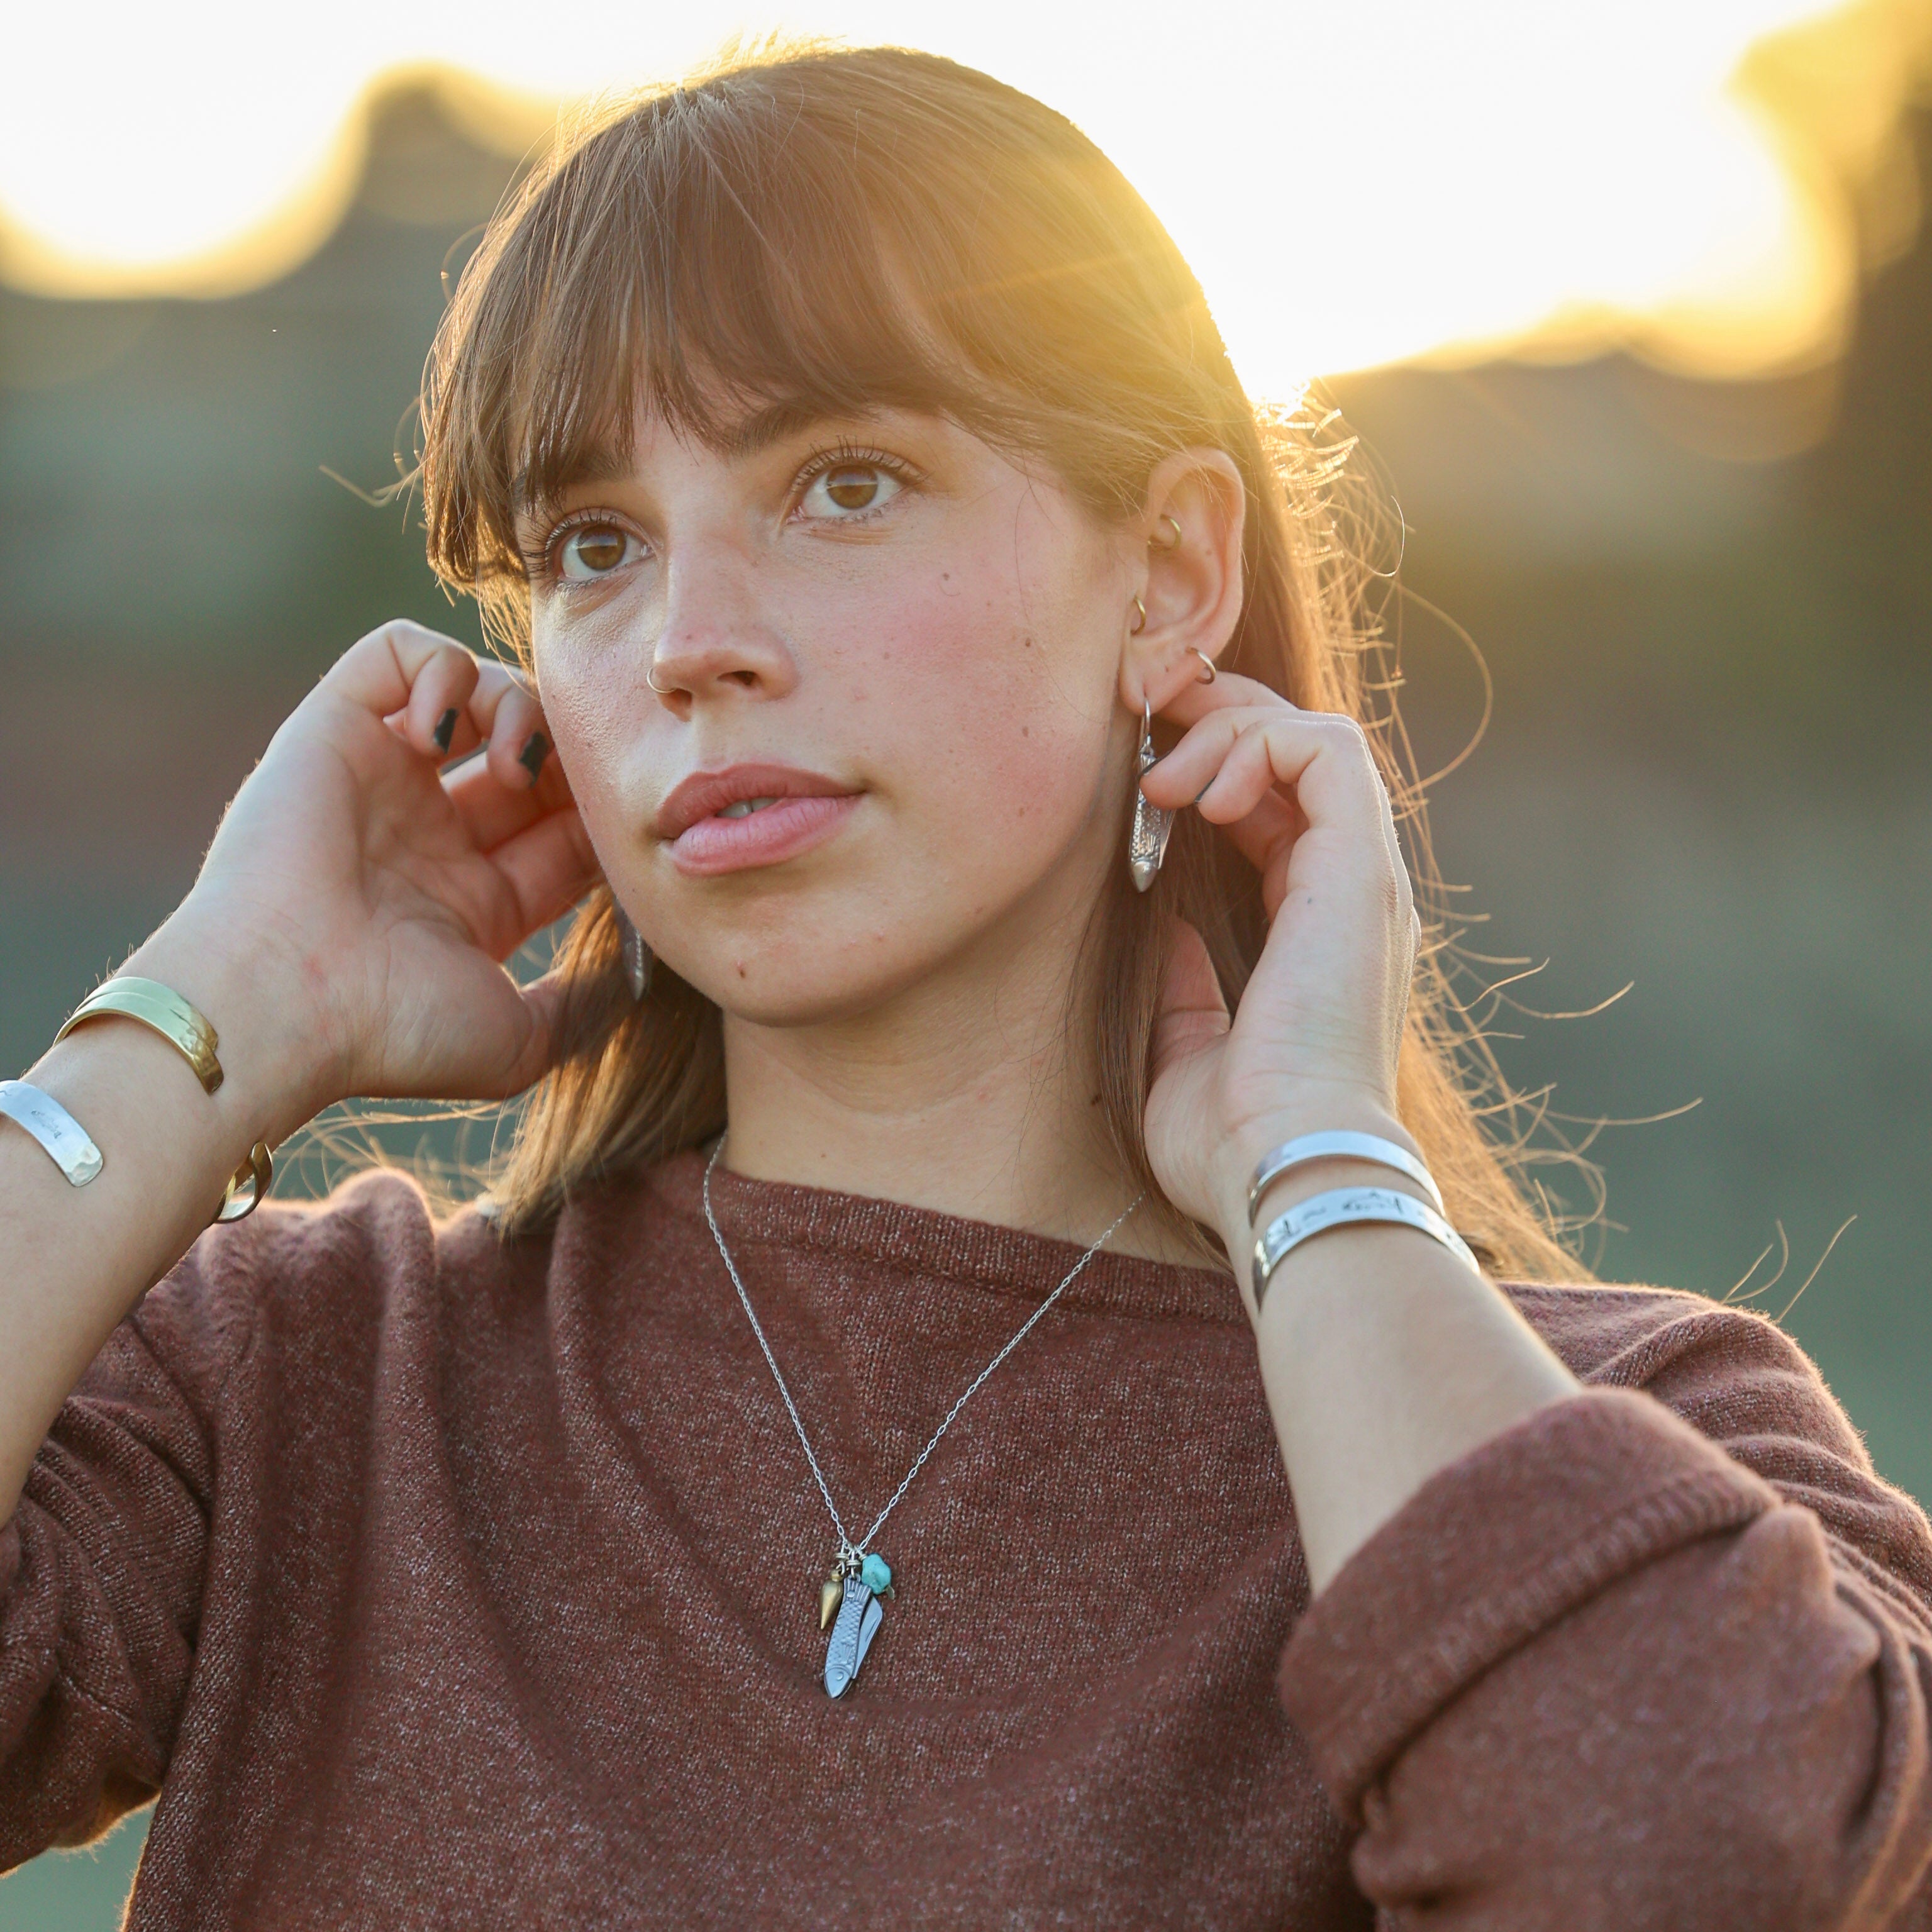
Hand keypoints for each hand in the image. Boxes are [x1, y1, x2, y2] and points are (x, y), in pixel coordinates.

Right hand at [133, 620, 600, 1135]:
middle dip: (571, 755)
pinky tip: (443, 731)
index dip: (604, 814)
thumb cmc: (394, 1032)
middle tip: (581, 779)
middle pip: (534, 754)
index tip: (619, 831)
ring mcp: (382, 778)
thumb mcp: (520, 1042)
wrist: (286, 1001)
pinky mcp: (333, 728)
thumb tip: (641, 962)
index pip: (567, 826)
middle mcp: (430, 832)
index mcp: (474, 900)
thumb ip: (587, 1004)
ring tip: (513, 765)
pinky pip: (398, 651)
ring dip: (518, 708)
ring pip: (476, 692)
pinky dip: (440, 667)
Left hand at [1135, 673, 1421, 1245]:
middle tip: (1143, 728)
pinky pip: (1327, 750)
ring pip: (1315, 736)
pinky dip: (1259, 745)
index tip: (1143, 782)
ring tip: (1163, 780)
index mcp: (1316, 930)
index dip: (1213, 770)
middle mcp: (1350, 893)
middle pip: (1300, 755)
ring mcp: (1362, 876)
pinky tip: (1202, 797)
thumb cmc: (1232, 1138)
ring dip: (1228, 729)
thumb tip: (1162, 931)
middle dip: (1219, 720)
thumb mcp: (1186, 1049)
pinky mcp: (1359, 868)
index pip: (1277, 809)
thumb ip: (1183, 985)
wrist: (1284, 1168)